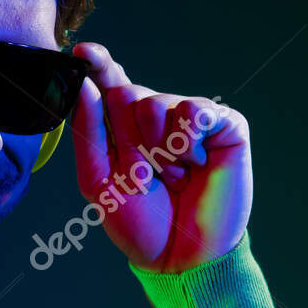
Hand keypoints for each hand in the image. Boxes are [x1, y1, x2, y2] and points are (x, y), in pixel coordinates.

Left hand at [66, 42, 251, 272]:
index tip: (83, 52)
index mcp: (126, 127)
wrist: (183, 256)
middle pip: (125, 94)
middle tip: (145, 178)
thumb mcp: (98, 180)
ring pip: (154, 103)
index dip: (98, 64)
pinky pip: (194, 111)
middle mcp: (158, 116)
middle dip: (127, 142)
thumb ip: (88, 131)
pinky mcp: (224, 124)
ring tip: (173, 176)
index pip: (109, 84)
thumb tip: (85, 83)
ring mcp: (191, 119)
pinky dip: (188, 142)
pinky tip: (197, 165)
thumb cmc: (142, 223)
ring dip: (156, 150)